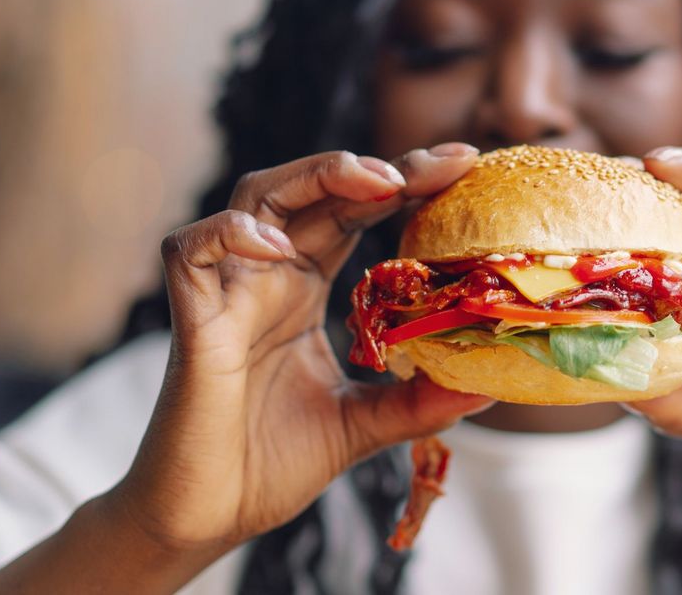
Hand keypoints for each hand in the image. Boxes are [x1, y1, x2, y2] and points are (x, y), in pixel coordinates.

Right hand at [113, 144, 494, 552]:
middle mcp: (268, 278)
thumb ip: (419, 401)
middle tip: (439, 165)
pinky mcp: (192, 322)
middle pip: (314, 190)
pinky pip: (191, 251)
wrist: (206, 519)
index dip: (403, 183)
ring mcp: (228, 293)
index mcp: (304, 290)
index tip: (463, 164)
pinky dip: (230, 234)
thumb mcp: (365, 425)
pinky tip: (280, 247)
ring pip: (256, 197)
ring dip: (314, 176)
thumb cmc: (272, 466)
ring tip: (377, 182)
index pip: (355, 214)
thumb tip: (490, 385)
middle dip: (377, 167)